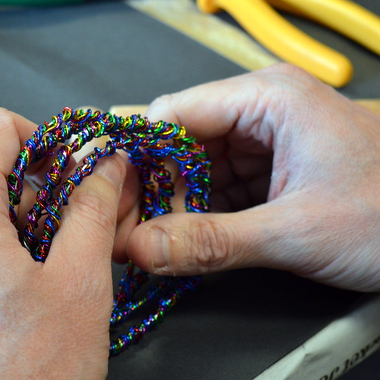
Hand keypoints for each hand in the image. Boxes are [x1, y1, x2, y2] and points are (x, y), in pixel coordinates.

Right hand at [122, 64, 379, 291]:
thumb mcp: (297, 231)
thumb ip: (213, 241)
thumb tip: (142, 247)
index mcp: (267, 100)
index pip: (173, 114)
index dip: (138, 156)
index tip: (114, 198)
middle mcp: (261, 114)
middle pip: (181, 145)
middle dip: (155, 189)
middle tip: (129, 232)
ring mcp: (266, 144)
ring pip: (197, 171)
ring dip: (175, 206)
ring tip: (152, 241)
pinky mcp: (271, 173)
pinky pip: (219, 189)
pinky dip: (201, 215)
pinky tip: (186, 240)